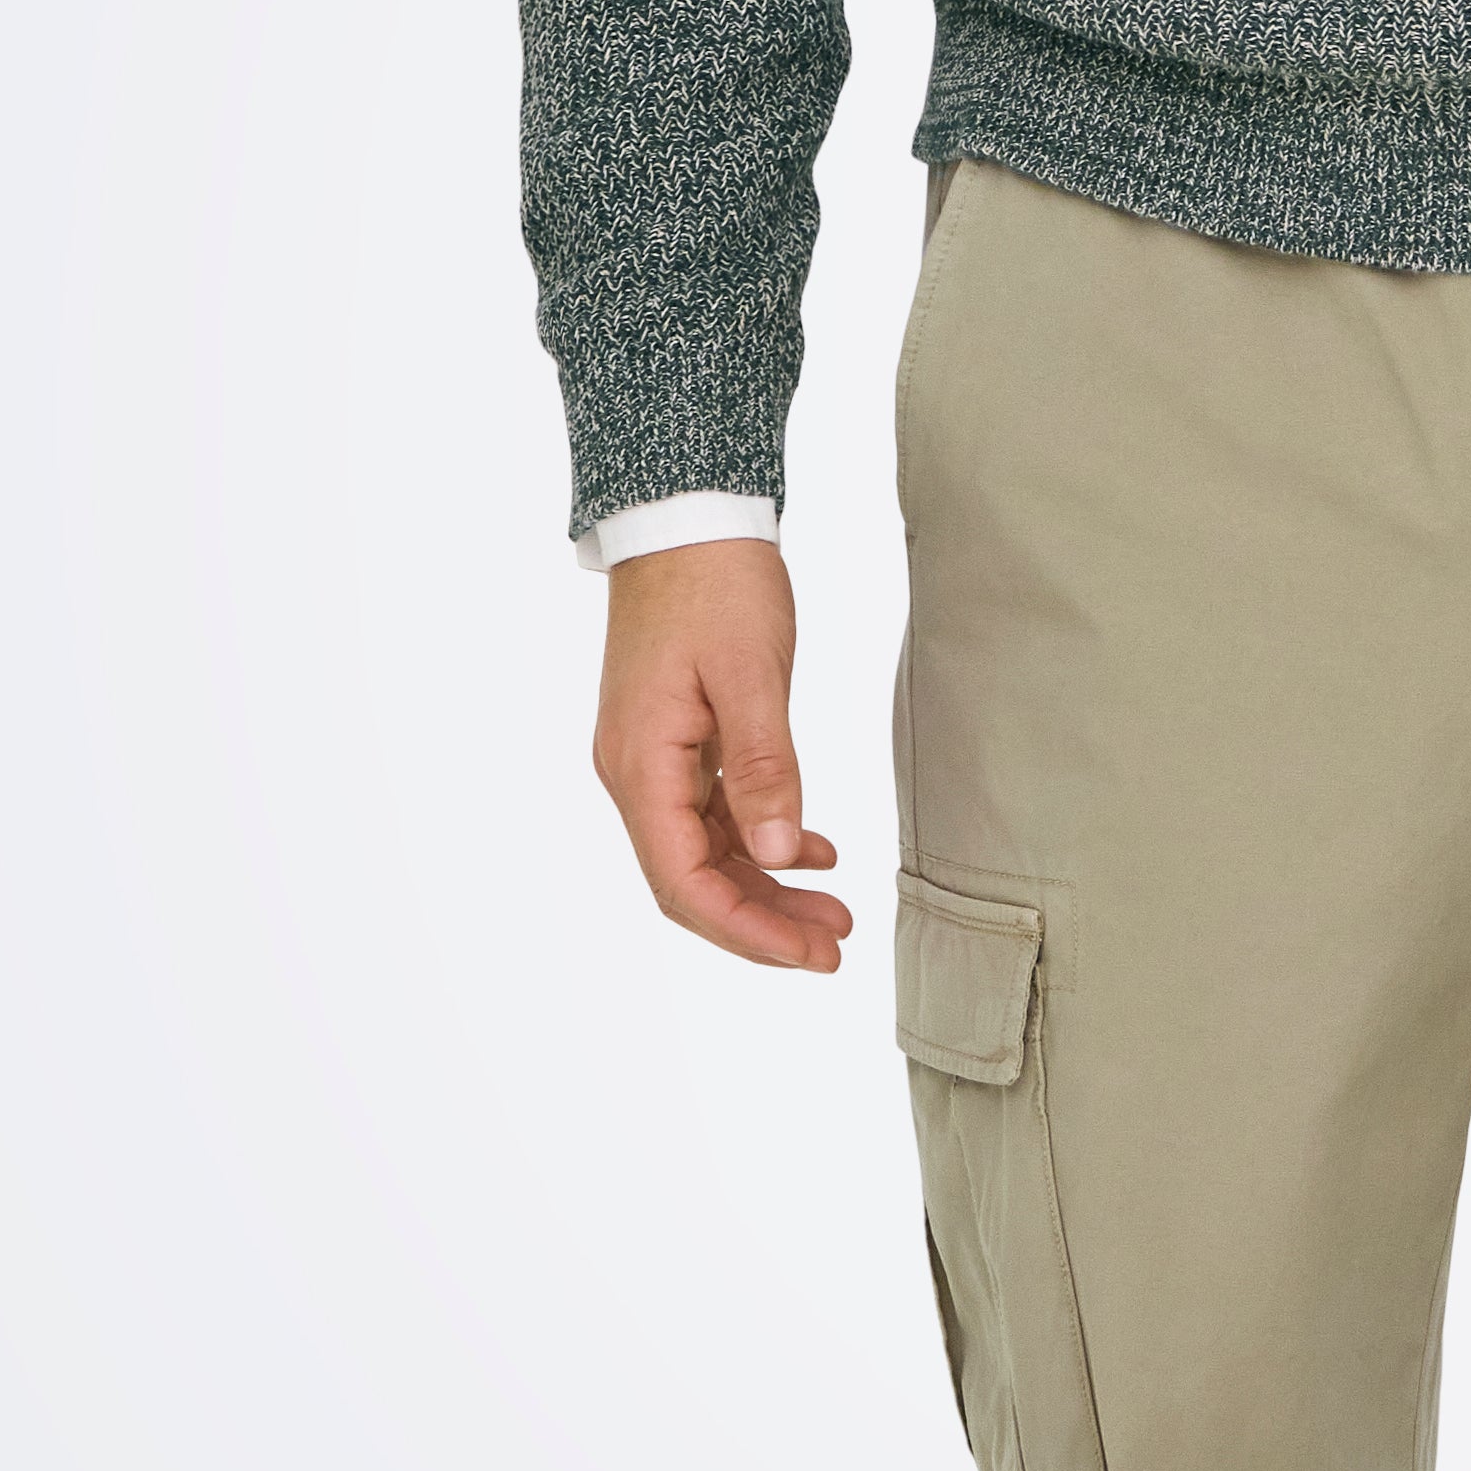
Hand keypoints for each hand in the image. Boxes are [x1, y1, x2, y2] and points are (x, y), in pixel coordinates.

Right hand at [591, 537, 851, 969]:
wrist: (685, 516)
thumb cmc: (716, 583)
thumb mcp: (751, 675)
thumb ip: (764, 771)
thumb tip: (777, 856)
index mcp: (641, 766)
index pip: (684, 882)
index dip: (747, 930)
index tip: (811, 955)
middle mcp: (635, 772)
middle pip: (691, 880)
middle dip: (761, 923)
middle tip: (833, 949)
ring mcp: (653, 758)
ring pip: (705, 852)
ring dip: (766, 886)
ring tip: (835, 912)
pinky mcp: (676, 740)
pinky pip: (712, 814)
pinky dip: (760, 841)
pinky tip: (814, 852)